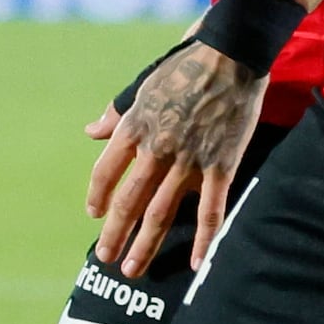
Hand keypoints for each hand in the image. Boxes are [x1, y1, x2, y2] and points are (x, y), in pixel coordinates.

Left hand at [84, 34, 266, 277]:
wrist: (232, 55)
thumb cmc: (186, 66)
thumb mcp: (143, 86)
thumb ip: (117, 113)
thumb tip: (91, 132)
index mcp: (135, 127)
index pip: (106, 172)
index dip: (98, 196)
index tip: (94, 214)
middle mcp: (158, 148)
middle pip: (129, 201)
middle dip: (115, 234)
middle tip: (105, 257)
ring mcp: (189, 160)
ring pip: (162, 212)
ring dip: (145, 244)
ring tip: (132, 268)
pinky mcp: (220, 166)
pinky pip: (209, 210)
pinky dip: (202, 239)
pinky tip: (195, 262)